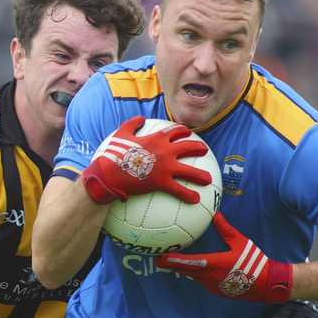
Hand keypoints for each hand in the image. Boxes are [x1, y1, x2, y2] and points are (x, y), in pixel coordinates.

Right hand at [81, 115, 210, 204]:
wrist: (110, 172)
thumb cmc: (114, 154)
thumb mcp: (121, 133)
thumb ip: (132, 124)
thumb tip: (140, 118)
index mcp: (157, 139)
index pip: (175, 131)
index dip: (183, 131)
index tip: (188, 132)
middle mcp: (166, 151)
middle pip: (188, 147)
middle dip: (199, 148)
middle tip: (204, 150)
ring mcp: (166, 167)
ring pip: (189, 171)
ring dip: (200, 175)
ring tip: (208, 179)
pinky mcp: (162, 182)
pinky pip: (179, 190)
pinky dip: (188, 196)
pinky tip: (195, 200)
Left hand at [155, 212, 291, 302]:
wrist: (266, 283)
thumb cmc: (253, 261)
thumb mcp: (240, 242)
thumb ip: (226, 230)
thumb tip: (216, 216)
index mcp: (214, 264)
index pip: (189, 263)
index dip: (174, 260)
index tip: (162, 258)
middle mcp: (210, 277)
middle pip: (186, 271)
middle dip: (171, 265)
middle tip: (158, 260)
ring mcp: (212, 286)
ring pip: (193, 277)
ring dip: (182, 270)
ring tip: (170, 263)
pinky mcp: (217, 291)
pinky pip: (201, 281)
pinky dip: (194, 274)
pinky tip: (190, 269)